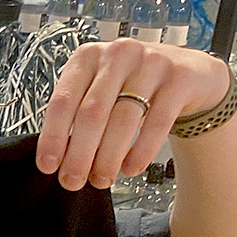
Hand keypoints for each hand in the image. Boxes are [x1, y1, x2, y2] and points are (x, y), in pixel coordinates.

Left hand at [36, 40, 232, 189]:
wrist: (189, 72)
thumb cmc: (133, 85)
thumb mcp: (100, 90)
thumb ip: (79, 115)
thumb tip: (61, 159)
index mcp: (87, 57)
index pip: (62, 101)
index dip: (53, 137)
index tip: (48, 166)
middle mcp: (117, 55)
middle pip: (91, 113)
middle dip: (79, 154)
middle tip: (73, 181)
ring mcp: (151, 63)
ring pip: (123, 120)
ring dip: (108, 157)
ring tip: (102, 179)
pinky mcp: (179, 79)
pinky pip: (156, 123)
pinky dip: (141, 151)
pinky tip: (131, 169)